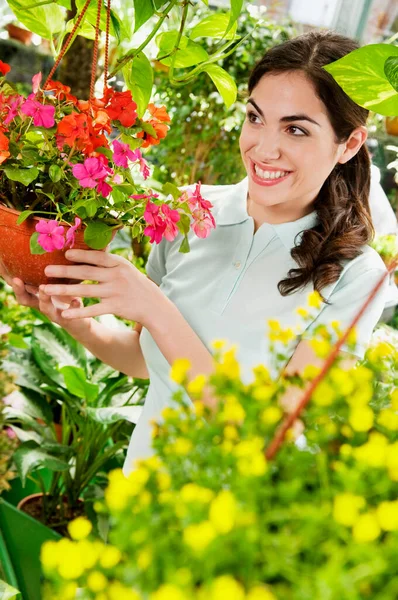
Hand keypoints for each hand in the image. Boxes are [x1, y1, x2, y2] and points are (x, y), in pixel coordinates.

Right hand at [0, 259, 87, 330]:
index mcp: (36, 294)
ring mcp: (54, 314)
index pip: (19, 285)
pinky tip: (76, 300)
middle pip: (25, 299)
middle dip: (19, 290)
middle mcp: (41, 305)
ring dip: (43, 298)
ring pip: (44, 308)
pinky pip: (69, 315)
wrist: (81, 321)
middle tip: (16, 279)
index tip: (2, 263)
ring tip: (44, 288)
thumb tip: (50, 245)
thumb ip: (53, 269)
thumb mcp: (59, 282)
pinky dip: (71, 307)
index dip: (8, 276)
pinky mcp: (68, 320)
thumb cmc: (67, 298)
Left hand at [41, 249, 158, 324]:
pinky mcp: (115, 308)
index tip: (65, 253)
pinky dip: (78, 312)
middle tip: (46, 270)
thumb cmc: (135, 284)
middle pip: (87, 273)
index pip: (97, 257)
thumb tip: (86, 251)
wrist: (154, 305)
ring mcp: (115, 293)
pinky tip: (65, 313)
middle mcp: (117, 277)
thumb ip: (108, 262)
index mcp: (119, 264)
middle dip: (64, 271)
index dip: (81, 255)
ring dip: (63, 290)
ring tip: (46, 289)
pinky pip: (93, 310)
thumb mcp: (125, 268)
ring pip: (85, 291)